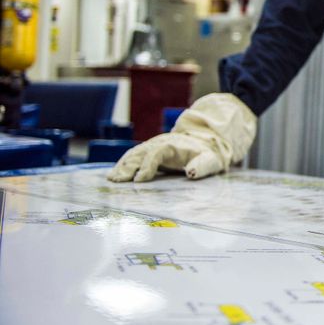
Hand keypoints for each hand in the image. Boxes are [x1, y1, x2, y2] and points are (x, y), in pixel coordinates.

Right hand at [107, 93, 256, 182]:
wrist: (204, 143)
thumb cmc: (207, 155)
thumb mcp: (211, 161)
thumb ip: (203, 166)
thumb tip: (191, 173)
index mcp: (174, 145)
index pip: (157, 153)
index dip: (147, 166)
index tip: (139, 180)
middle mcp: (160, 142)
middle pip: (141, 153)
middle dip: (128, 167)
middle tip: (118, 182)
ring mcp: (152, 145)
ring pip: (134, 154)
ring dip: (121, 166)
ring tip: (111, 180)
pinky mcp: (148, 150)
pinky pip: (133, 156)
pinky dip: (122, 164)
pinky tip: (114, 175)